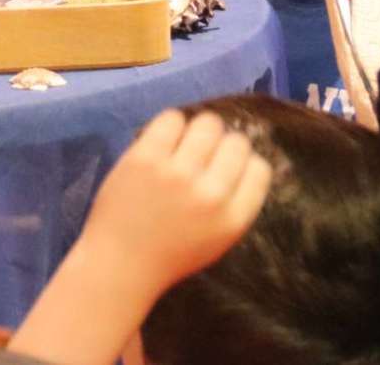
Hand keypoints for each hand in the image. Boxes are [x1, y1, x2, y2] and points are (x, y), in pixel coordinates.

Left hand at [79, 109, 273, 297]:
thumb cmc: (170, 253)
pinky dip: (171, 124)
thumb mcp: (218, 239)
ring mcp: (177, 173)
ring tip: (185, 144)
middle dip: (223, 144)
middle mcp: (210, 194)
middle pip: (236, 143)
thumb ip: (235, 203)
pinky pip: (171, 119)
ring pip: (207, 124)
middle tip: (205, 154)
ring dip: (199, 130)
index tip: (228, 165)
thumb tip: (246, 158)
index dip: (245, 162)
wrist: (120, 262)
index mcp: (232, 219)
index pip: (259, 169)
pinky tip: (165, 139)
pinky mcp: (146, 158)